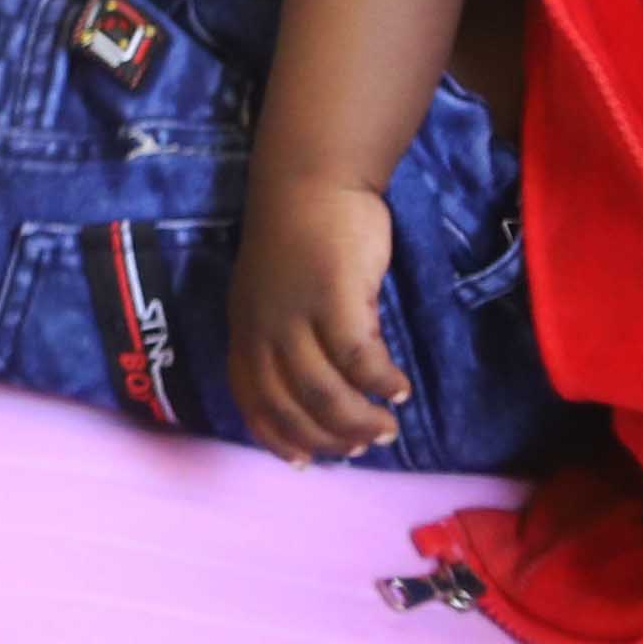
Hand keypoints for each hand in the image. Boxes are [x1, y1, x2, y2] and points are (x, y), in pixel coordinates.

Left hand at [232, 173, 409, 462]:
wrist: (310, 181)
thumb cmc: (299, 242)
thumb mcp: (276, 297)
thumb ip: (290, 341)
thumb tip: (324, 397)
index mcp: (244, 329)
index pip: (252, 401)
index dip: (279, 438)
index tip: (309, 462)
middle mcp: (260, 327)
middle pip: (289, 407)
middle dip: (327, 438)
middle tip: (365, 445)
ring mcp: (293, 314)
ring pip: (322, 392)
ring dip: (358, 420)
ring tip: (387, 426)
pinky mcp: (332, 297)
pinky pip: (358, 358)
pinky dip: (379, 382)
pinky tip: (398, 389)